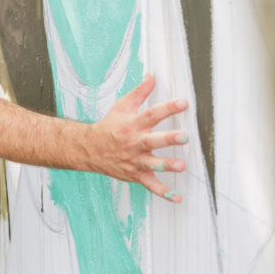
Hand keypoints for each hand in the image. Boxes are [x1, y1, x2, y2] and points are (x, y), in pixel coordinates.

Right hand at [89, 73, 188, 200]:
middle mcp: (134, 143)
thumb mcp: (122, 106)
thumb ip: (140, 92)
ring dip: (166, 165)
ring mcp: (135, 160)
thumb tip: (152, 75)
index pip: (151, 114)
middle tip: (184, 136)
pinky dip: (163, 193)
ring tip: (181, 166)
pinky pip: (150, 185)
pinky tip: (177, 198)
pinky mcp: (136, 175)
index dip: (167, 108)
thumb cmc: (109, 126)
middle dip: (168, 139)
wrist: (90, 149)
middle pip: (152, 140)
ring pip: (151, 164)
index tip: (183, 103)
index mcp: (132, 124)